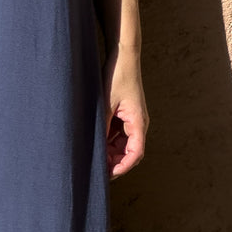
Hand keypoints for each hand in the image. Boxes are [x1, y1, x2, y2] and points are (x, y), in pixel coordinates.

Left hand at [103, 46, 147, 177]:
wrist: (123, 57)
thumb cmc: (117, 77)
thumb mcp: (106, 104)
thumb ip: (102, 127)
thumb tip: (95, 148)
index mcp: (138, 123)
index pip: (136, 153)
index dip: (123, 167)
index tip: (108, 174)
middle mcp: (138, 123)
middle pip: (129, 152)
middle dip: (114, 162)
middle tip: (96, 168)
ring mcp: (132, 119)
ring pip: (123, 144)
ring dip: (110, 152)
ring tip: (93, 156)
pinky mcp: (125, 115)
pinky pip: (118, 134)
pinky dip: (108, 141)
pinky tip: (95, 142)